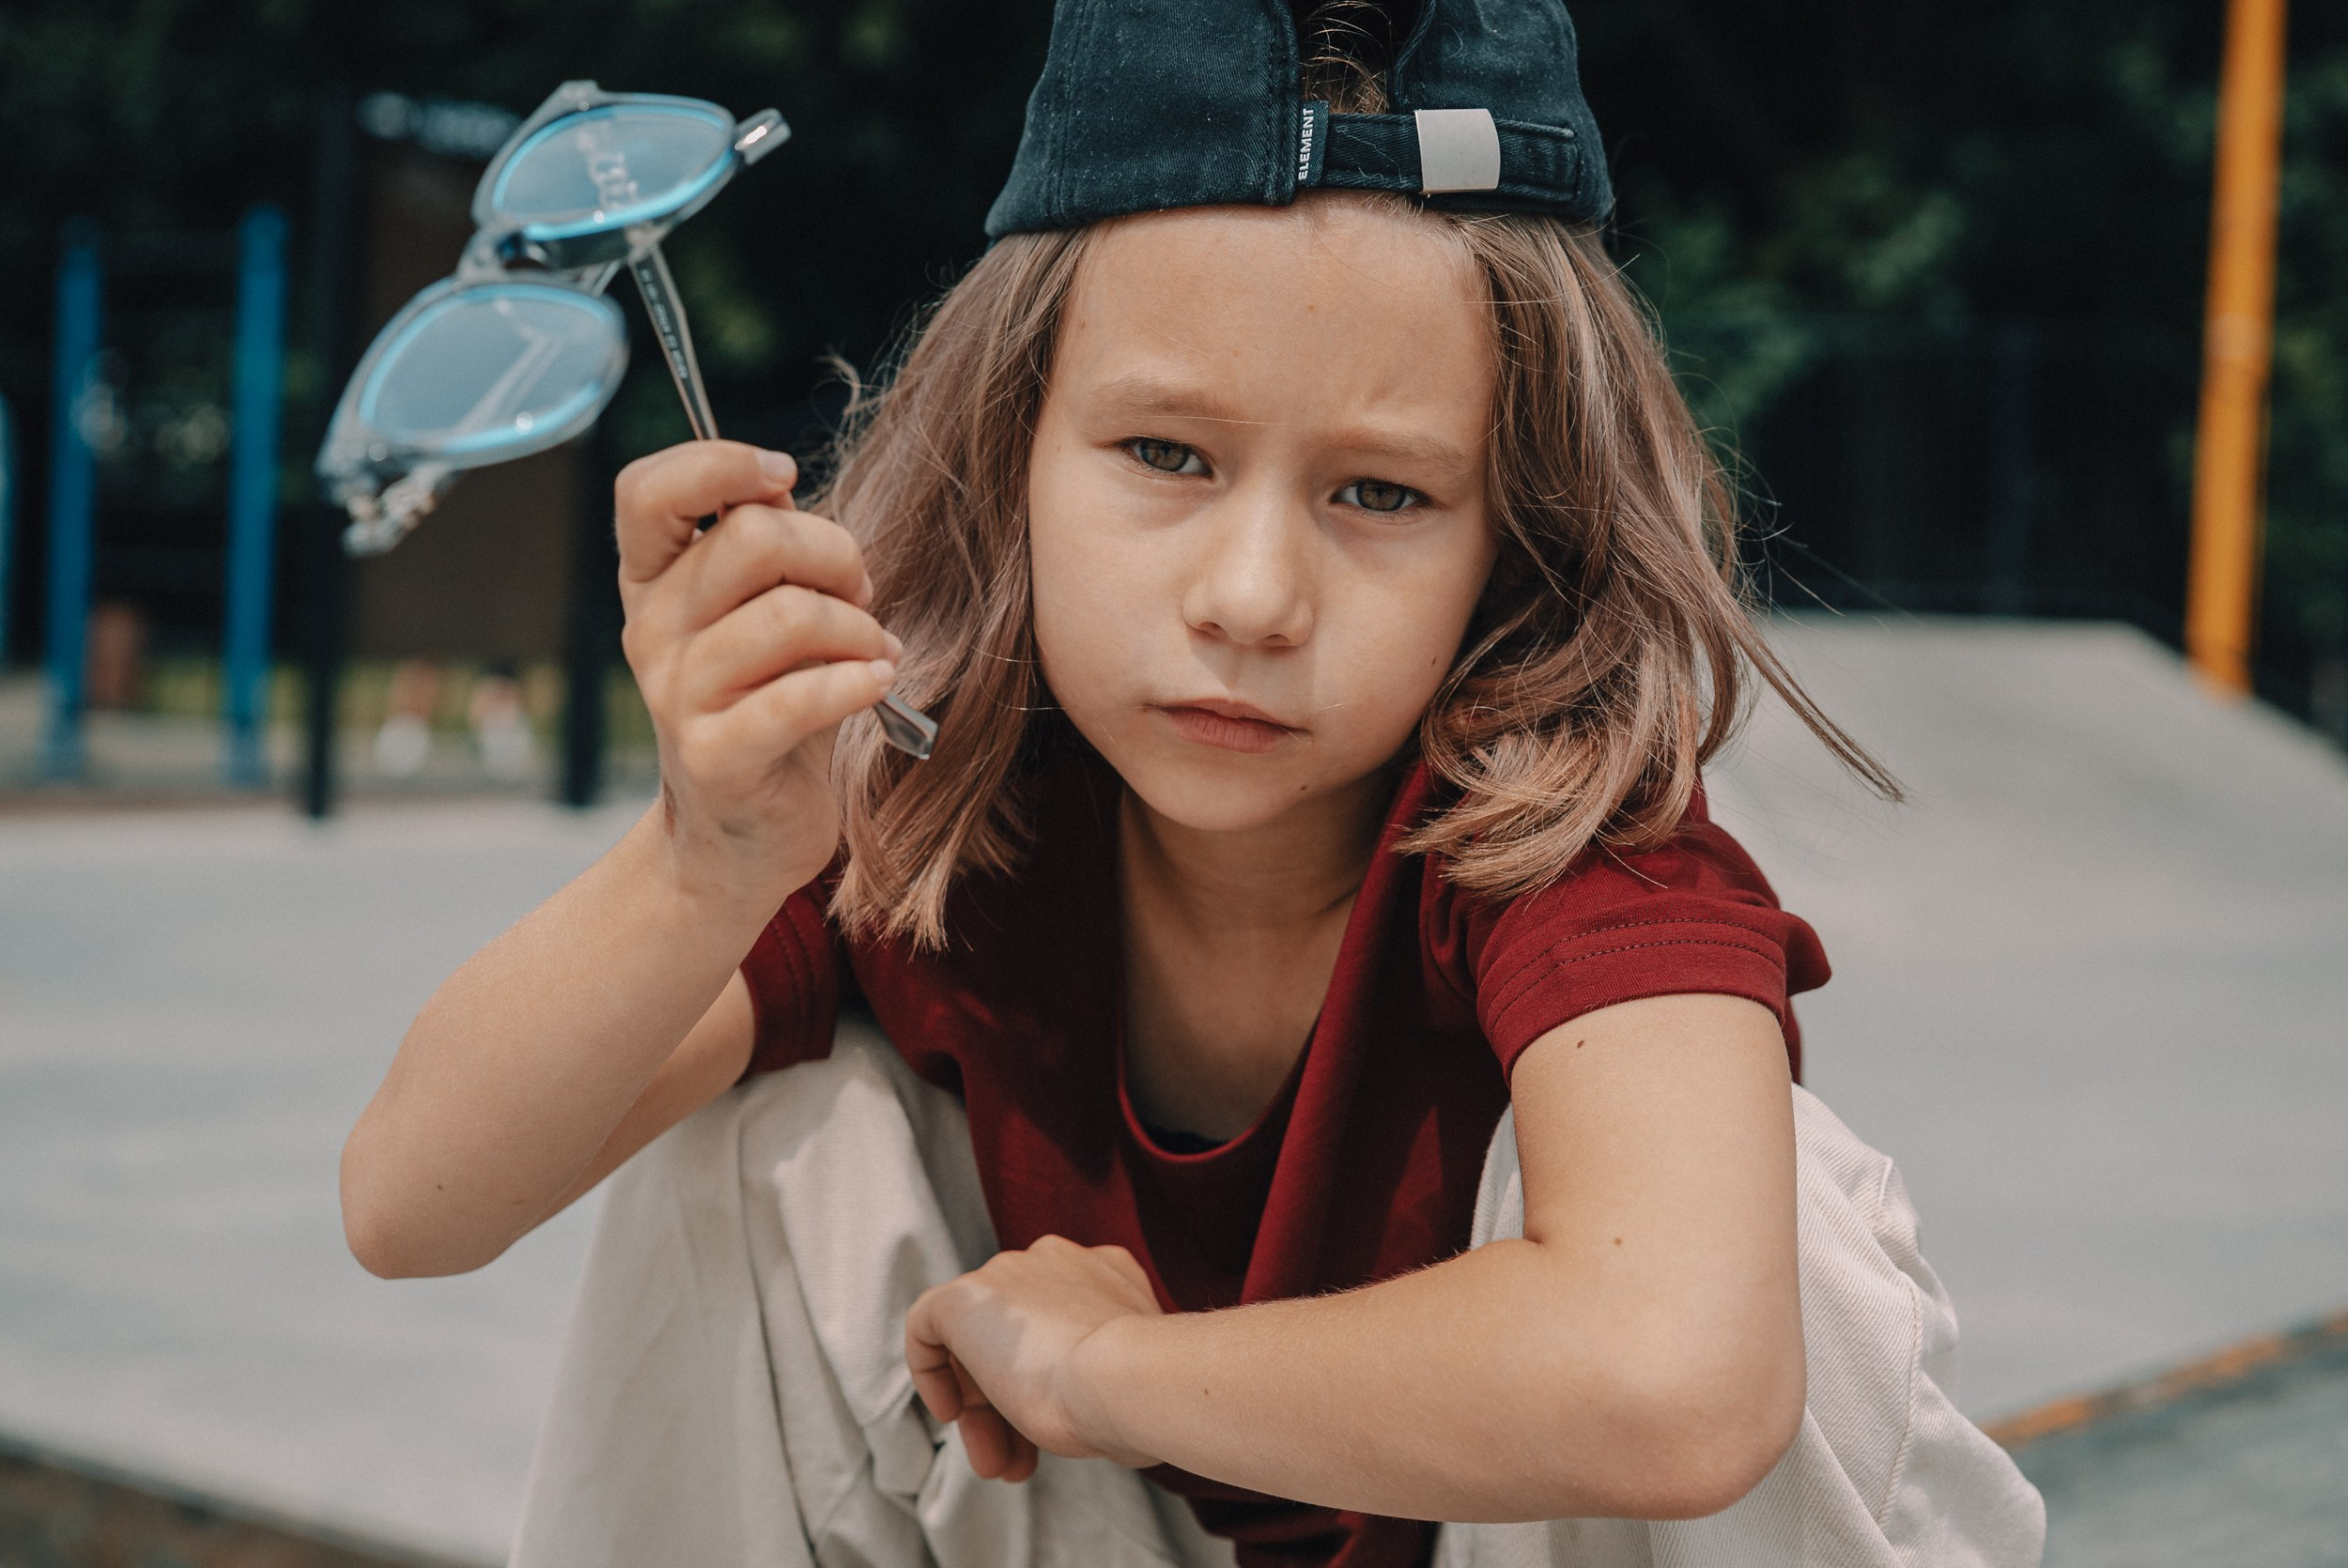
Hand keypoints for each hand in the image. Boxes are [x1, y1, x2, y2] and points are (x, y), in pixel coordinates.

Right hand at [614, 442, 899, 908]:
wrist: (744, 836)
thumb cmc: (769, 706)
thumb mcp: (760, 615)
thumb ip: (766, 550)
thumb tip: (780, 487)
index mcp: (653, 581)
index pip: (645, 490)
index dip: (720, 463)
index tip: (782, 478)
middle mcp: (651, 630)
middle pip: (753, 535)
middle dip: (835, 554)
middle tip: (857, 595)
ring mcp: (677, 695)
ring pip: (790, 614)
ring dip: (858, 628)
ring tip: (871, 652)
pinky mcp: (717, 755)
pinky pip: (801, 697)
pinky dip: (859, 682)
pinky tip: (877, 683)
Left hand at [904, 1236, 1166, 1481]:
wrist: (1126, 1378)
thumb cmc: (1137, 1395)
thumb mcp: (1126, 1380)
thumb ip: (1100, 1377)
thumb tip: (1079, 1407)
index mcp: (1105, 1274)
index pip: (1061, 1323)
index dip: (1051, 1383)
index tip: (1054, 1431)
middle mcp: (1055, 1262)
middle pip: (1017, 1336)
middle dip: (1013, 1406)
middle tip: (1017, 1460)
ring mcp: (1008, 1273)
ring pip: (979, 1342)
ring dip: (985, 1409)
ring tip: (997, 1465)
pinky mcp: (963, 1296)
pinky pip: (928, 1326)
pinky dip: (933, 1373)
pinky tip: (953, 1414)